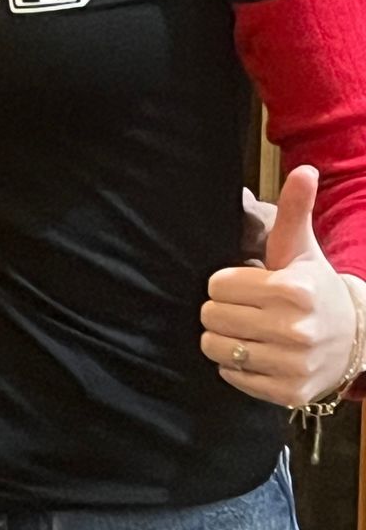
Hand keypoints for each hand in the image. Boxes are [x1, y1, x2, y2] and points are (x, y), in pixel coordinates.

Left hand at [201, 166, 360, 405]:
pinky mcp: (288, 392)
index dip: (225, 282)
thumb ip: (296, 208)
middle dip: (221, 308)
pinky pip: (230, 375)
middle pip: (211, 315)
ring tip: (248, 329)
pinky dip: (235, 365)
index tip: (246, 283)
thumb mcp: (302, 247)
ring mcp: (293, 365)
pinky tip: (258, 353)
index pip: (216, 284)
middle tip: (244, 307)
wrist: (353, 337)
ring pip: (215, 347)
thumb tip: (305, 170)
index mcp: (293, 290)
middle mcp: (295, 330)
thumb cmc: (313, 285)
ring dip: (224, 337)